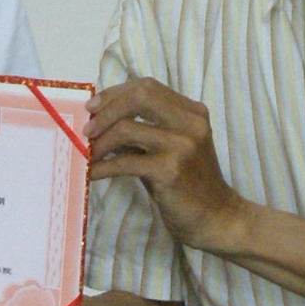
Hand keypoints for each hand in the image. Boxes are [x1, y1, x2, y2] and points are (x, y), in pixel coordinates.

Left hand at [88, 77, 248, 254]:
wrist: (216, 218)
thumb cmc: (188, 185)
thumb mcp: (169, 149)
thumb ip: (143, 130)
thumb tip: (100, 120)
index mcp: (192, 112)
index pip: (147, 87)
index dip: (115, 94)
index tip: (93, 107)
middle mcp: (191, 123)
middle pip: (140, 97)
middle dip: (106, 110)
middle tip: (87, 129)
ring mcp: (182, 146)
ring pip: (127, 128)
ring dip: (100, 142)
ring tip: (88, 154)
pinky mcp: (170, 170)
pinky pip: (125, 162)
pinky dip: (103, 166)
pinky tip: (92, 173)